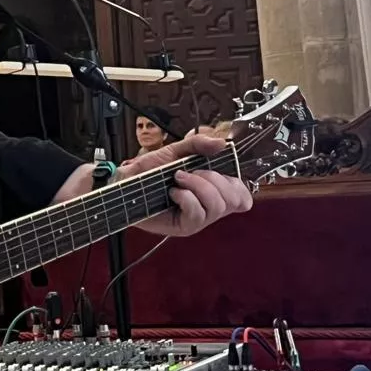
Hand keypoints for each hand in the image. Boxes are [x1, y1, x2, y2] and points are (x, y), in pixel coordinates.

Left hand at [121, 134, 252, 236]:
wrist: (127, 181)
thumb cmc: (150, 170)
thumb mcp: (176, 151)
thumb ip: (198, 144)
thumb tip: (221, 143)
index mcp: (212, 191)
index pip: (243, 199)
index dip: (239, 187)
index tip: (223, 174)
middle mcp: (208, 207)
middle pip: (234, 200)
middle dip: (214, 179)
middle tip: (190, 172)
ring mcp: (197, 219)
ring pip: (217, 206)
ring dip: (198, 186)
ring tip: (178, 178)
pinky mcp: (183, 227)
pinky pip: (197, 214)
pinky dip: (186, 197)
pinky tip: (173, 192)